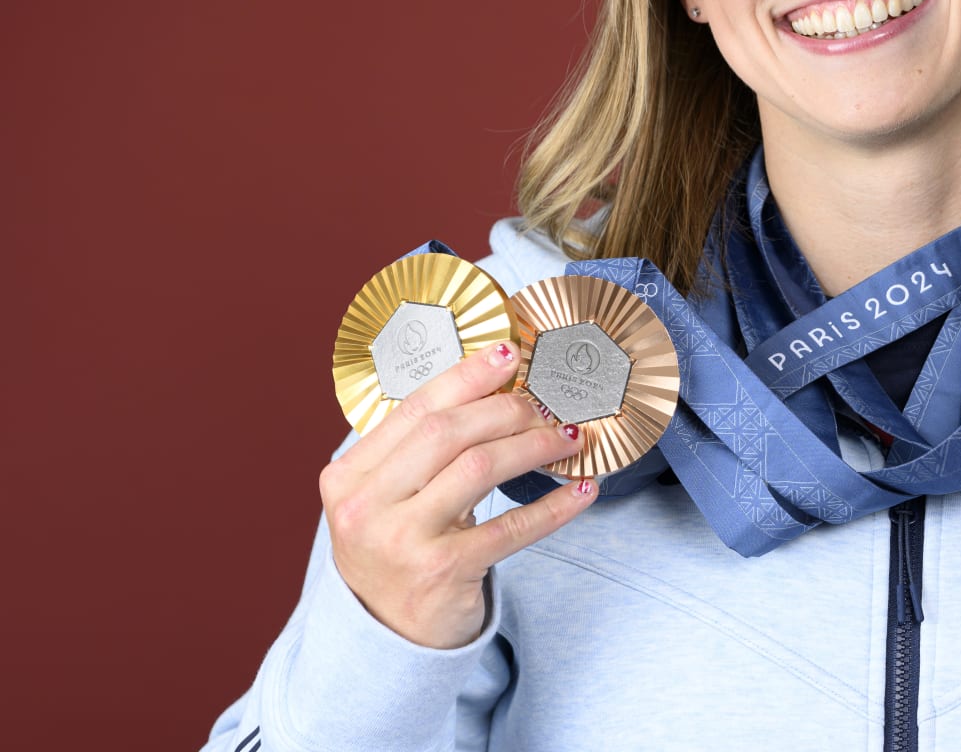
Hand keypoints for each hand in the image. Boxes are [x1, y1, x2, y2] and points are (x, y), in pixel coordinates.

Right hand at [319, 341, 599, 647]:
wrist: (386, 637)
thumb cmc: (396, 550)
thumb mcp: (385, 498)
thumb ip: (415, 450)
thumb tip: (489, 387)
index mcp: (347, 477)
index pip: (414, 410)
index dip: (466, 377)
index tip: (509, 353)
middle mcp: (365, 507)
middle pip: (448, 433)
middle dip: (508, 409)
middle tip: (548, 405)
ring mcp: (401, 542)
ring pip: (480, 468)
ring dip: (534, 446)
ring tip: (570, 437)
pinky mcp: (441, 573)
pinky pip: (511, 528)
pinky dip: (554, 506)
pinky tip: (582, 491)